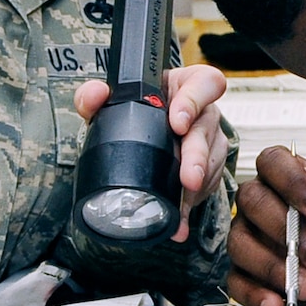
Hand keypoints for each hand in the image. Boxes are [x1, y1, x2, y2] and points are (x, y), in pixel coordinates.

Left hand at [74, 63, 229, 241]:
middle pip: (208, 130)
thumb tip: (94, 95)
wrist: (144, 134)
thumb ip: (95, 95)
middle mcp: (204, 112)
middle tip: (187, 177)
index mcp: (186, 85)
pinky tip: (178, 222)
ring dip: (196, 186)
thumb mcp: (113, 100)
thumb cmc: (137, 111)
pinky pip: (206, 187)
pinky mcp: (208, 168)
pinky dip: (189, 207)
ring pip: (211, 162)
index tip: (177, 122)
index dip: (195, 101)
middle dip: (197, 157)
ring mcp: (210, 141)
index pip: (206, 82)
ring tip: (181, 204)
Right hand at [228, 147, 305, 305]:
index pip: (272, 163)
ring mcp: (248, 236)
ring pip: (241, 246)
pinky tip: (278, 303)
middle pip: (253, 203)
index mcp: (282, 172)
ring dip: (275, 268)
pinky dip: (256, 295)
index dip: (293, 184)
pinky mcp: (246, 271)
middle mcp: (258, 201)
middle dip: (288, 232)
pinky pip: (237, 283)